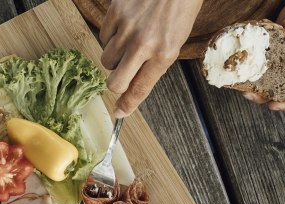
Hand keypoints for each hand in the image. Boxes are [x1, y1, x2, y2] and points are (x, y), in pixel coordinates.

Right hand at [100, 0, 202, 117]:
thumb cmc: (180, 6)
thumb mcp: (177, 40)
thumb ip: (155, 65)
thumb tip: (134, 87)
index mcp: (164, 53)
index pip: (140, 89)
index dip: (127, 105)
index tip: (119, 113)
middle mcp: (144, 43)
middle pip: (115, 82)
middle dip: (117, 83)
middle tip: (123, 74)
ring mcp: (127, 28)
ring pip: (106, 60)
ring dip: (115, 57)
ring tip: (129, 42)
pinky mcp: (115, 12)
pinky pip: (103, 36)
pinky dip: (111, 36)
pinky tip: (125, 26)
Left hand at [245, 0, 284, 109]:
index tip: (271, 106)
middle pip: (283, 87)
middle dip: (265, 94)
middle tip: (247, 95)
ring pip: (271, 78)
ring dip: (256, 84)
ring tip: (240, 86)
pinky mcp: (277, 51)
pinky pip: (264, 63)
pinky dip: (254, 67)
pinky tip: (241, 70)